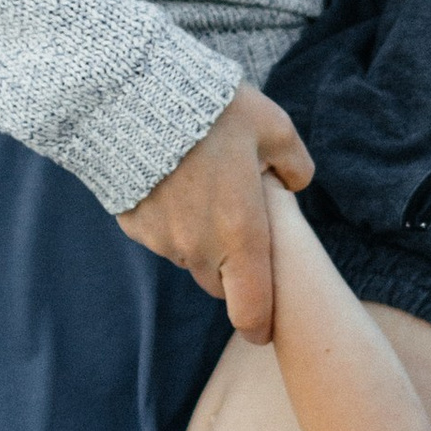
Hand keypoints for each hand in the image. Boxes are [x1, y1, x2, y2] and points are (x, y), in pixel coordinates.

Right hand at [118, 85, 313, 339]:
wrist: (134, 98)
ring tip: (202, 185)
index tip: (264, 331)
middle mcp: (201, 248)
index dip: (260, 326)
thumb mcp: (273, 126)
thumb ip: (295, 164)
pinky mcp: (134, 226)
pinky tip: (170, 178)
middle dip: (233, 266)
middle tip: (237, 219)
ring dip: (200, 238)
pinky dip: (170, 219)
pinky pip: (160, 235)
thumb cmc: (213, 111)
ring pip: (190, 256)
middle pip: (221, 282)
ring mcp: (163, 240)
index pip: (251, 308)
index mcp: (242, 233)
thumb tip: (295, 184)